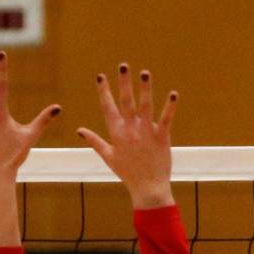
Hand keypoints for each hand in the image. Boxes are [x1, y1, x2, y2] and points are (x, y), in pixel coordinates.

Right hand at [78, 64, 175, 209]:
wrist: (148, 188)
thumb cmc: (127, 173)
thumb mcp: (108, 157)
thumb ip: (94, 141)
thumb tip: (79, 130)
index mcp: (117, 133)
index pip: (108, 107)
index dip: (104, 91)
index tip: (100, 76)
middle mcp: (131, 129)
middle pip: (126, 101)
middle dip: (124, 82)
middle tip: (123, 65)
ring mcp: (147, 132)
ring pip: (146, 106)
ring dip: (145, 88)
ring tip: (145, 72)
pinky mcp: (162, 137)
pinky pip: (167, 118)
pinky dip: (170, 106)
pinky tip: (174, 93)